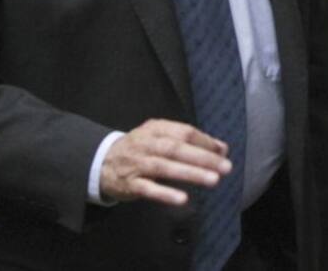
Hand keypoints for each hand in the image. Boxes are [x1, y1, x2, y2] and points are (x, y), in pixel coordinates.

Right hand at [99, 119, 231, 205]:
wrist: (102, 161)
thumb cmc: (140, 148)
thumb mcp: (160, 136)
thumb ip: (188, 140)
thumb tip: (221, 148)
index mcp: (156, 129)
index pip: (184, 132)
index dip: (205, 141)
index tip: (223, 152)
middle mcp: (147, 144)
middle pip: (177, 148)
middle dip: (203, 158)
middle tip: (225, 167)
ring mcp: (137, 164)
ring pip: (165, 167)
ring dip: (191, 173)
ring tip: (213, 180)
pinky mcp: (130, 184)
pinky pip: (148, 189)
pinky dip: (165, 193)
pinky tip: (182, 199)